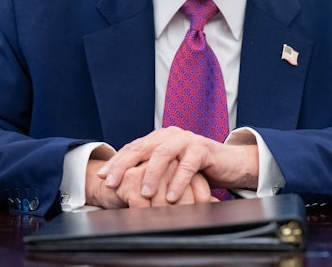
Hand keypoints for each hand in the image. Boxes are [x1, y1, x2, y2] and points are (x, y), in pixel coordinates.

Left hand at [97, 126, 258, 203]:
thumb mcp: (171, 171)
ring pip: (163, 154)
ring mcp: (187, 140)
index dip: (117, 162)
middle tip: (112, 183)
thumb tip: (124, 189)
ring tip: (144, 194)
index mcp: (159, 138)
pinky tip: (171, 196)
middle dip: (124, 166)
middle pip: (142, 148)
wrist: (230, 164)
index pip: (133, 148)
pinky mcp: (203, 149)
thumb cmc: (197, 171)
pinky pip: (188, 165)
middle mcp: (170, 135)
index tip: (101, 177)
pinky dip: (178, 181)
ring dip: (152, 175)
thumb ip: (153, 172)